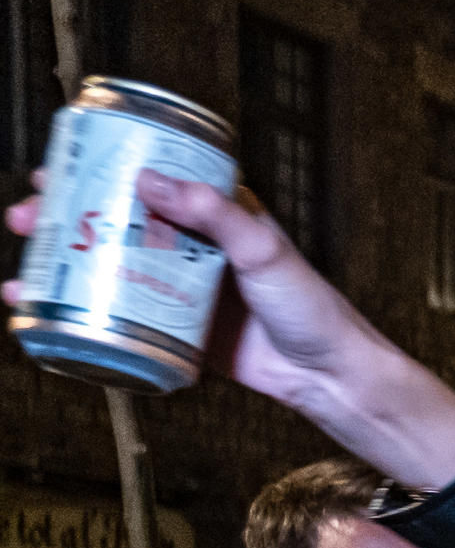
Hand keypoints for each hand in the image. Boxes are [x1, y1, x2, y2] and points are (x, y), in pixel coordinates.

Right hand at [6, 169, 454, 486]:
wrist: (331, 378)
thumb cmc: (312, 308)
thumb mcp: (264, 250)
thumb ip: (216, 215)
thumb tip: (150, 181)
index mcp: (214, 217)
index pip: (146, 181)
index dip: (96, 171)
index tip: (53, 169)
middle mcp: (191, 249)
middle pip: (113, 224)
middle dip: (62, 221)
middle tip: (23, 220)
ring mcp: (181, 292)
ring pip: (109, 272)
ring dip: (62, 272)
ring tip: (21, 280)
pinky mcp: (179, 334)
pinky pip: (123, 323)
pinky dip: (84, 321)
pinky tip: (47, 321)